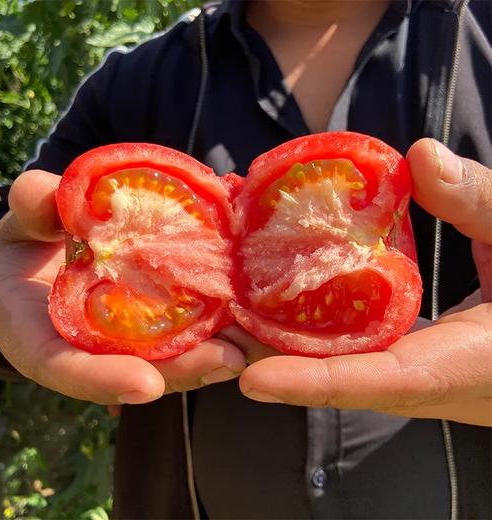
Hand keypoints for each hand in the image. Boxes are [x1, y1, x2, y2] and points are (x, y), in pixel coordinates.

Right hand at [0, 170, 245, 404]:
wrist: (52, 250)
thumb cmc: (31, 241)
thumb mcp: (25, 223)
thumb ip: (33, 210)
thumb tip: (39, 191)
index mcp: (41, 336)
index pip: (65, 368)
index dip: (102, 379)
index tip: (146, 383)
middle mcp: (92, 347)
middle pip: (137, 369)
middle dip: (183, 368)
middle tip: (228, 360)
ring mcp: (129, 337)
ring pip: (171, 354)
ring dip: (215, 351)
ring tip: (255, 343)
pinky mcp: (156, 318)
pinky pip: (188, 325)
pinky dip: (220, 322)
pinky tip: (252, 312)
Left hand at [237, 139, 491, 425]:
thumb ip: (481, 202)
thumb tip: (422, 157)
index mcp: (454, 366)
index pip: (377, 383)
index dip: (315, 385)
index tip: (252, 382)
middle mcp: (420, 381)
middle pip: (331, 377)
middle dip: (267, 357)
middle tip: (212, 320)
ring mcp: (406, 374)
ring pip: (329, 363)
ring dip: (274, 338)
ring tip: (226, 297)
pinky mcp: (400, 358)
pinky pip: (343, 347)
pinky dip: (303, 324)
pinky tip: (270, 290)